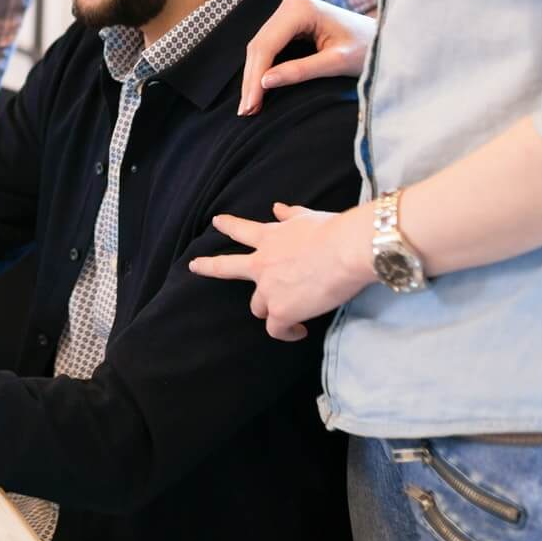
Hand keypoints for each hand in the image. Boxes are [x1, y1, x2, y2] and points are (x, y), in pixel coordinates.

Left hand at [188, 202, 374, 340]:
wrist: (346, 251)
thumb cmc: (334, 230)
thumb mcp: (308, 217)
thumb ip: (291, 214)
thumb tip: (278, 208)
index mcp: (270, 237)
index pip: (242, 230)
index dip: (228, 226)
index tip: (217, 222)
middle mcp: (262, 263)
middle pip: (228, 267)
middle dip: (209, 266)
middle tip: (195, 266)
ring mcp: (268, 288)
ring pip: (257, 307)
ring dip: (268, 309)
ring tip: (282, 314)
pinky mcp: (281, 311)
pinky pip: (276, 329)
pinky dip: (286, 332)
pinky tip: (297, 331)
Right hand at [238, 0, 376, 114]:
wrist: (385, 37)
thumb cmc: (369, 48)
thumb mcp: (337, 63)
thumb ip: (301, 71)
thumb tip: (265, 82)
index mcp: (300, 8)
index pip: (267, 45)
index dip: (256, 77)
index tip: (251, 106)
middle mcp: (290, 4)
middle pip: (259, 46)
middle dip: (252, 79)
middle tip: (246, 111)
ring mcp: (289, 11)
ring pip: (260, 47)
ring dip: (254, 76)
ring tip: (250, 106)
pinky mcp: (290, 22)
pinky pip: (269, 47)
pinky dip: (263, 69)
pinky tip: (259, 90)